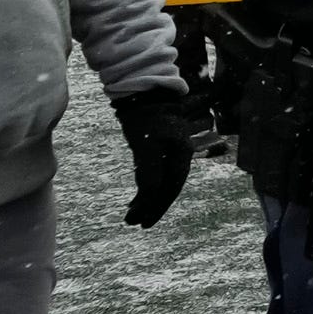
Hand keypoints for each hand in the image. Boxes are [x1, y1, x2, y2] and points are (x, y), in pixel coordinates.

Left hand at [112, 87, 195, 228]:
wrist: (144, 91)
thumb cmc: (144, 115)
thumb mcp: (145, 144)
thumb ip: (149, 171)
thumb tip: (150, 196)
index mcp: (181, 154)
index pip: (170, 188)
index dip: (157, 207)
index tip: (142, 222)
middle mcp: (179, 155)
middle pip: (167, 188)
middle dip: (151, 207)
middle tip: (134, 223)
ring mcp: (169, 150)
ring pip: (161, 181)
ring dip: (146, 199)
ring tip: (131, 213)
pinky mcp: (159, 147)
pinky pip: (155, 172)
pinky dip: (145, 186)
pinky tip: (136, 195)